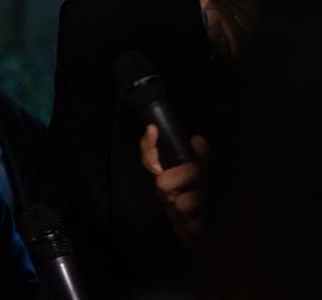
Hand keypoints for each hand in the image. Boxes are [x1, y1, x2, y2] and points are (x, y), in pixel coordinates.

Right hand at [139, 124, 208, 246]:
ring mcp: (176, 217)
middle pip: (163, 182)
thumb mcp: (204, 175)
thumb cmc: (207, 200)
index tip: (154, 128)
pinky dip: (204, 223)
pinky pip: (194, 227)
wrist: (216, 236)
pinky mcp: (188, 235)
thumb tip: (197, 140)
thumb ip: (200, 157)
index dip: (149, 146)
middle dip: (187, 174)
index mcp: (169, 181)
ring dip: (202, 199)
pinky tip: (211, 219)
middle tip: (204, 174)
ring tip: (214, 199)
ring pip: (183, 203)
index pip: (150, 161)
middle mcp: (168, 198)